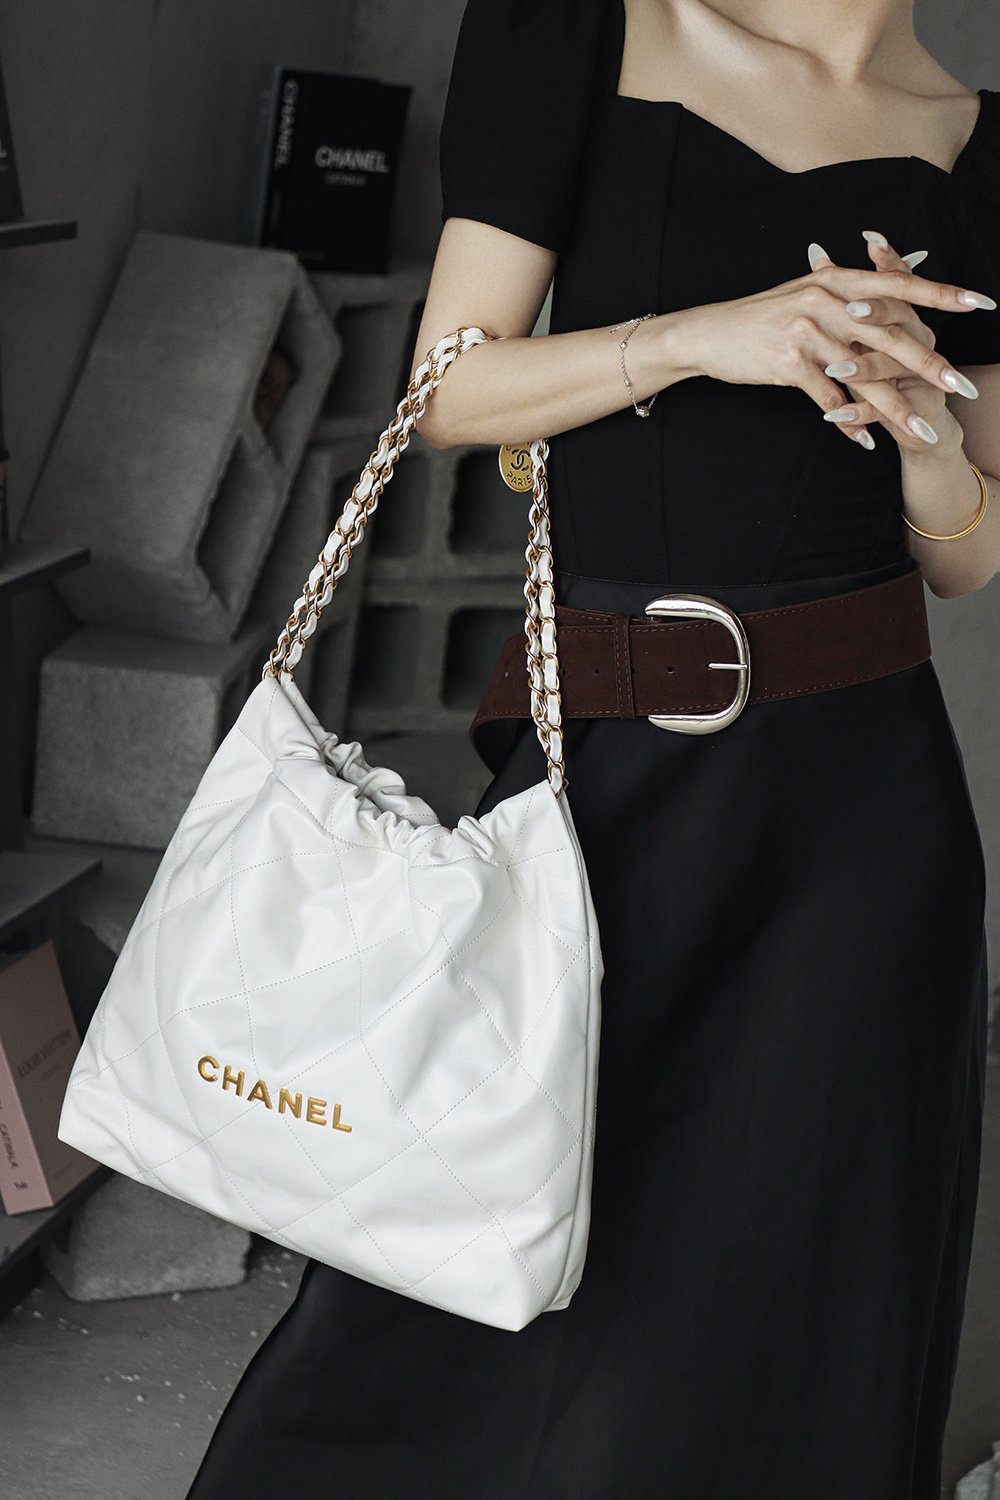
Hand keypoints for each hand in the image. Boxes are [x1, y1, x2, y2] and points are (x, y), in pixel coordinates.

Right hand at [665, 251, 994, 435]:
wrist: (710, 334)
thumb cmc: (761, 317)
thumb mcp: (806, 292)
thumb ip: (848, 289)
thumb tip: (891, 271)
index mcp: (837, 279)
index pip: (898, 283)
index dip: (939, 293)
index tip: (978, 302)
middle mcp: (826, 300)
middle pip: (888, 335)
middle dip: (927, 365)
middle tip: (959, 386)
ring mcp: (807, 332)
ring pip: (861, 375)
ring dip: (893, 409)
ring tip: (919, 431)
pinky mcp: (789, 362)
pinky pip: (827, 399)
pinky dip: (847, 423)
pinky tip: (865, 442)